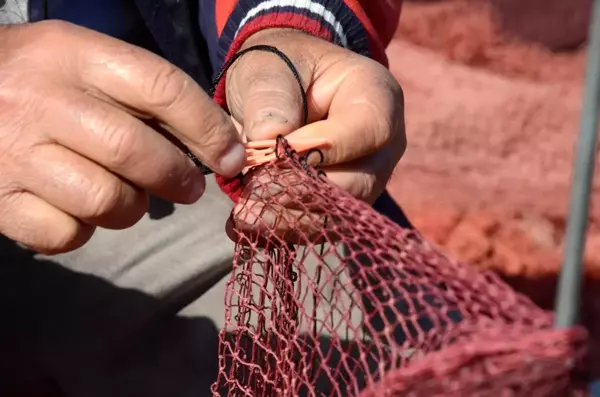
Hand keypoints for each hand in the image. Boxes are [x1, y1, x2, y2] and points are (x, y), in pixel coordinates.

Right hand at [0, 21, 245, 253]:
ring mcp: (14, 153)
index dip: (208, 128)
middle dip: (177, 177)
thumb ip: (146, 96)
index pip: (160, 87)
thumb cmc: (38, 80)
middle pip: (135, 151)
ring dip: (131, 207)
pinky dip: (85, 230)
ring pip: (106, 200)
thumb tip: (219, 142)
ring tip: (125, 194)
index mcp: (72, 54)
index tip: (231, 156)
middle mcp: (40, 99)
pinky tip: (76, 208)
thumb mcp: (87, 63)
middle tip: (188, 187)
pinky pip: (68, 234)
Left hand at [224, 29, 405, 238]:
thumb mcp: (267, 69)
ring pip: (340, 214)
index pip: (368, 131)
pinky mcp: (344, 204)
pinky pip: (323, 225)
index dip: (323, 150)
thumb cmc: (279, 70)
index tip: (272, 157)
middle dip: (302, 195)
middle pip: (358, 183)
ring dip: (290, 220)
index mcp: (376, 97)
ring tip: (244, 217)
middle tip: (251, 198)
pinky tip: (251, 226)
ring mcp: (368, 178)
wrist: (284, 89)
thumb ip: (269, 97)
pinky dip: (286, 229)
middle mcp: (383, 145)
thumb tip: (269, 138)